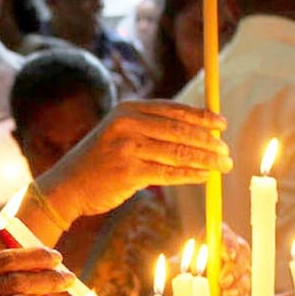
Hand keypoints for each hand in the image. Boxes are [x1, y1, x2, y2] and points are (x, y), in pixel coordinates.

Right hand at [39, 100, 231, 221]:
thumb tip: (196, 132)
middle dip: (208, 141)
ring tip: (223, 165)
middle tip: (227, 151)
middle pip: (179, 130)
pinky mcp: (129, 172)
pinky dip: (190, 175)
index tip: (221, 124)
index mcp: (127, 110)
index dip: (201, 116)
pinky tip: (204, 177)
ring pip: (178, 152)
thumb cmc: (99, 162)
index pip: (173, 110)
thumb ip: (149, 129)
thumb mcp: (118, 134)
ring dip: (206, 160)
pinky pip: (168, 173)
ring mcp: (127, 148)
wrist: (67, 185)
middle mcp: (127, 124)